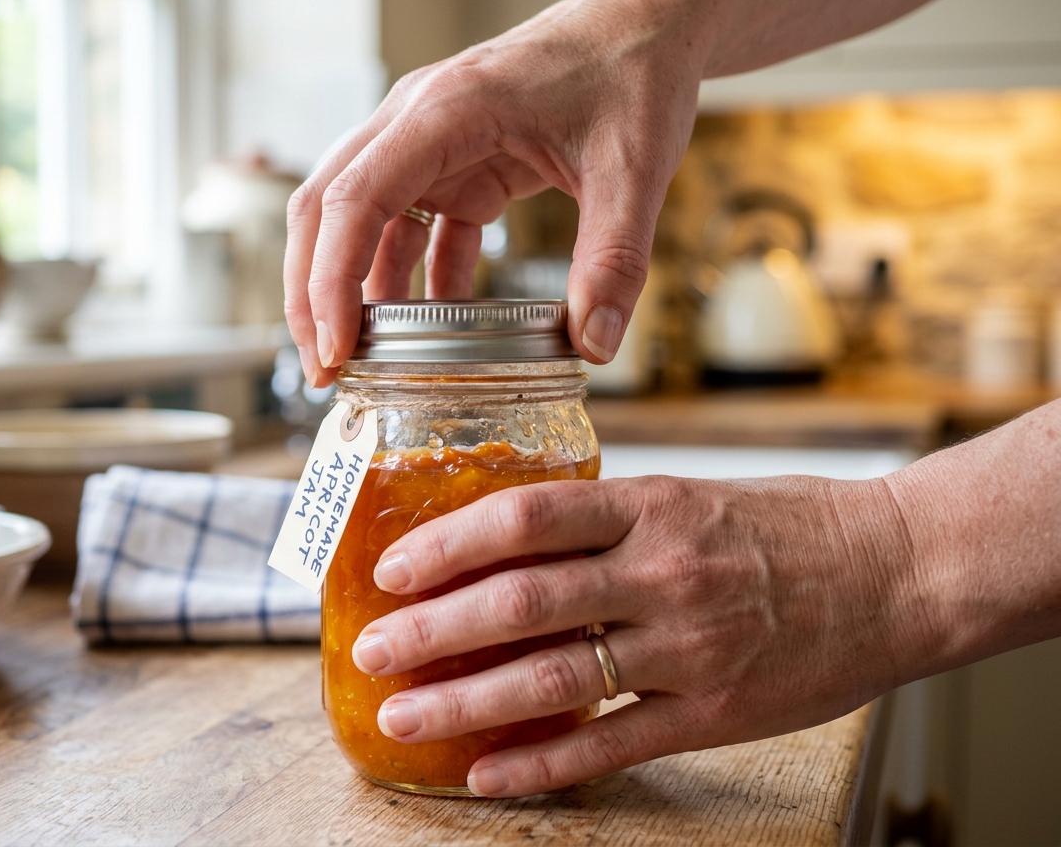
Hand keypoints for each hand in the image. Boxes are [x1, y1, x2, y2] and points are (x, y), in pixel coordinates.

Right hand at [283, 0, 714, 386]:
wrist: (647, 26)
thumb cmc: (632, 71)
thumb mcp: (632, 168)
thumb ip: (613, 258)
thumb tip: (594, 344)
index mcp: (447, 111)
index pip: (355, 199)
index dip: (331, 280)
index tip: (336, 348)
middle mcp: (419, 123)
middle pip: (328, 210)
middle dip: (313, 293)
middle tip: (325, 369)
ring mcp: (431, 145)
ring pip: (359, 222)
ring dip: (352, 291)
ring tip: (361, 363)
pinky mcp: (457, 166)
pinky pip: (414, 231)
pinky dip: (412, 282)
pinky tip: (430, 333)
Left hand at [349, 473, 932, 796]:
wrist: (896, 571)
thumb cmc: (788, 524)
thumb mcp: (691, 493)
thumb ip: (608, 517)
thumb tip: (510, 536)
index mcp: (651, 506)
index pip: (527, 517)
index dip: (449, 542)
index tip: (394, 567)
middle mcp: (662, 573)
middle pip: (523, 601)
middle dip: (434, 629)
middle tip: (372, 648)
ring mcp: (687, 647)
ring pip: (554, 678)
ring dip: (466, 702)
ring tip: (403, 716)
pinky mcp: (713, 713)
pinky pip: (611, 743)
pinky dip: (543, 763)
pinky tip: (488, 774)